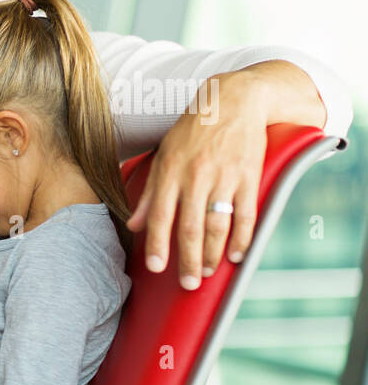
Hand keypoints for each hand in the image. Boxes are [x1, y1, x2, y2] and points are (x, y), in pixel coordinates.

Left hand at [126, 70, 264, 289]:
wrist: (233, 100)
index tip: (156, 268)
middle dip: (187, 259)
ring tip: (206, 272)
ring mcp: (224, 177)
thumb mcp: (163, 156)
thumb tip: (135, 225)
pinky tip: (237, 256)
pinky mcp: (249, 176)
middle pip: (190, 227)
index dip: (159, 244)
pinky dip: (243, 238)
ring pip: (217, 224)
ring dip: (212, 253)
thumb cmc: (193, 131)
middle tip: (187, 284)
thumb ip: (150, 193)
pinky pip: (246, 214)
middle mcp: (196, 176)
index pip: (161, 216)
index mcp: (171, 172)